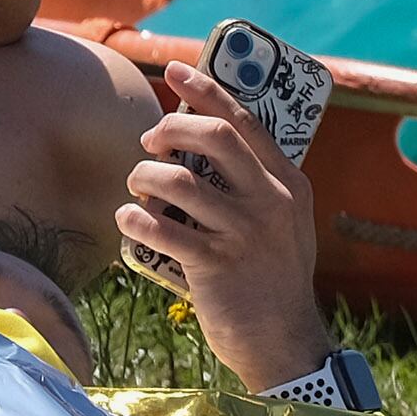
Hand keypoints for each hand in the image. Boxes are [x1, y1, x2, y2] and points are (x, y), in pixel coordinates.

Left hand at [118, 62, 330, 392]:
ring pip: (179, 181)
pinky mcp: (215, 266)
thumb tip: (202, 147)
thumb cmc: (273, 280)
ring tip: (136, 189)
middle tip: (150, 142)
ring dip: (145, 177)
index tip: (176, 71)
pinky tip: (128, 220)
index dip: (207, 91)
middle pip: (214, 139)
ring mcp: (244, 234)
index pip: (245, 122)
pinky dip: (134, 219)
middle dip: (171, 129)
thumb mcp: (283, 225)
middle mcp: (270, 203)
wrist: (284, 344)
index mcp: (288, 184)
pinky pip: (161, 229)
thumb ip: (256, 188)